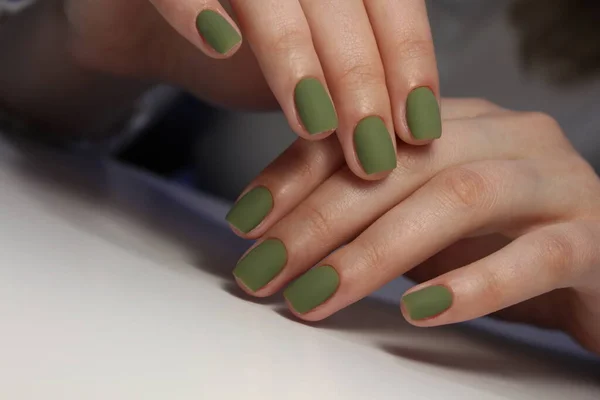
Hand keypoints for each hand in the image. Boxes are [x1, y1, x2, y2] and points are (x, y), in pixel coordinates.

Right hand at [65, 0, 440, 179]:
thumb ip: (346, 82)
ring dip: (295, 54)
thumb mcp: (303, 65)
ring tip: (315, 125)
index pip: (387, 0)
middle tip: (372, 152)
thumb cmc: (238, 40)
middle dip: (359, 79)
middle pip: (337, 0)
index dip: (407, 63)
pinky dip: (196, 6)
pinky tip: (222, 44)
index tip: (417, 132)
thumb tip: (403, 136)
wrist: (145, 20)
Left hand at [227, 98, 599, 354]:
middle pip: (398, 165)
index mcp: (459, 124)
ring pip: (456, 199)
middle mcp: (506, 136)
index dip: (296, 176)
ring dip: (374, 253)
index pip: (363, 137)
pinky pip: (534, 257)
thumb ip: (371, 213)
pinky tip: (419, 310)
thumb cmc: (502, 244)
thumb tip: (280, 236)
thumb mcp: (425, 224)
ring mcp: (555, 180)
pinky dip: (470, 285)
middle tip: (266, 271)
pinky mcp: (594, 236)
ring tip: (315, 297)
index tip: (246, 223)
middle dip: (320, 220)